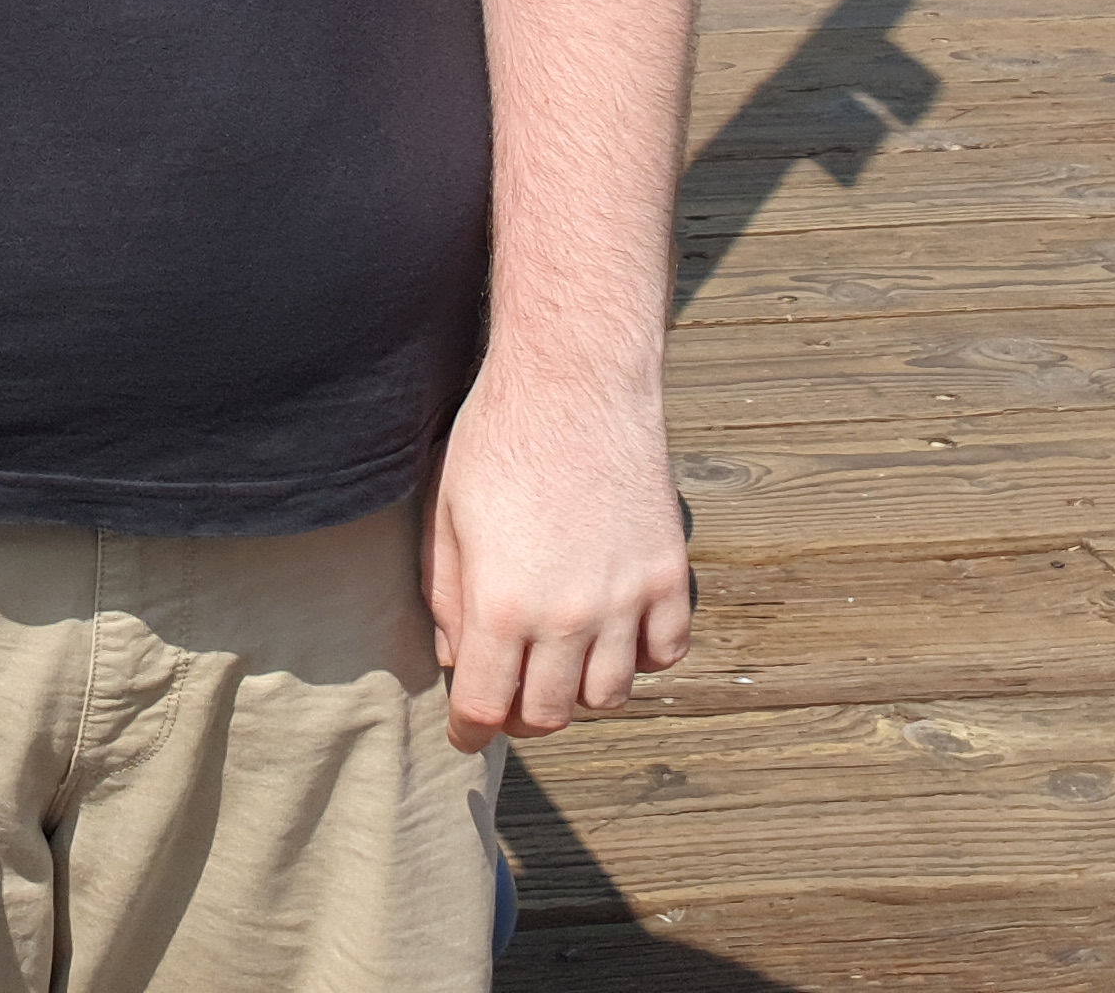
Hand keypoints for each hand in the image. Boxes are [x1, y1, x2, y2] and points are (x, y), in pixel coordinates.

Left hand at [424, 355, 690, 750]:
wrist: (573, 382)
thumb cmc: (497, 441)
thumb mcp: (445, 517)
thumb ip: (446, 599)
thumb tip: (458, 659)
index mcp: (502, 605)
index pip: (487, 708)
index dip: (471, 731)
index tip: (466, 733)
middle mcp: (569, 616)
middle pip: (551, 712)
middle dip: (523, 714)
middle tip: (510, 695)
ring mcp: (626, 599)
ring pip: (610, 695)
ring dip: (580, 691)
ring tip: (559, 664)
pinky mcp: (669, 576)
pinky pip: (665, 653)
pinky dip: (640, 659)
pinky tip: (614, 635)